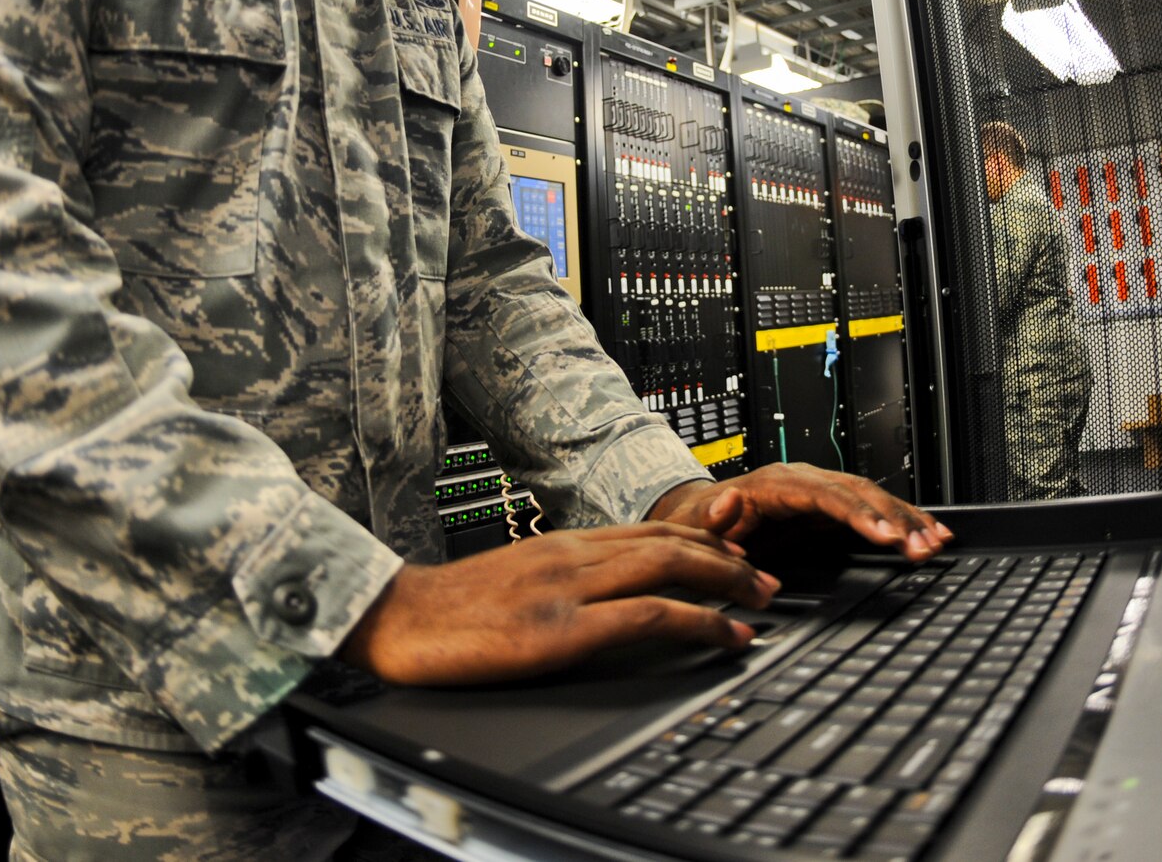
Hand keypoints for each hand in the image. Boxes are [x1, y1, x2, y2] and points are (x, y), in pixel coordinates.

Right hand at [340, 523, 778, 685]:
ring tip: (762, 601)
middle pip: (672, 541)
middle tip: (767, 579)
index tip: (737, 554)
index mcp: (564, 542)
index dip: (704, 539)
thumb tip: (604, 593)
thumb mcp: (517, 578)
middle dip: (731, 559)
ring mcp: (569, 588)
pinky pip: (647, 616)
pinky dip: (698, 621)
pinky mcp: (561, 630)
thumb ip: (563, 577)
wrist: (394, 617)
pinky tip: (724, 633)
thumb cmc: (450, 608)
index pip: (651, 528)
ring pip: (670, 567)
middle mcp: (575, 554)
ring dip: (728, 583)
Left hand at [649, 465, 952, 562]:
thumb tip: (727, 501)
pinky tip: (930, 532)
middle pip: (859, 494)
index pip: (825, 495)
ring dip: (906, 520)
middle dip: (894, 519)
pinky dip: (903, 521)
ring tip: (935, 542)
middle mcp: (805, 483)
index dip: (857, 513)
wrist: (701, 515)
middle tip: (922, 545)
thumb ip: (713, 517)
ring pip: (873, 499)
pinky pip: (874, 510)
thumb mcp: (696, 523)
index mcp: (776, 485)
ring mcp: (822, 493)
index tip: (882, 533)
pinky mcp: (832, 510)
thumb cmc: (702, 521)